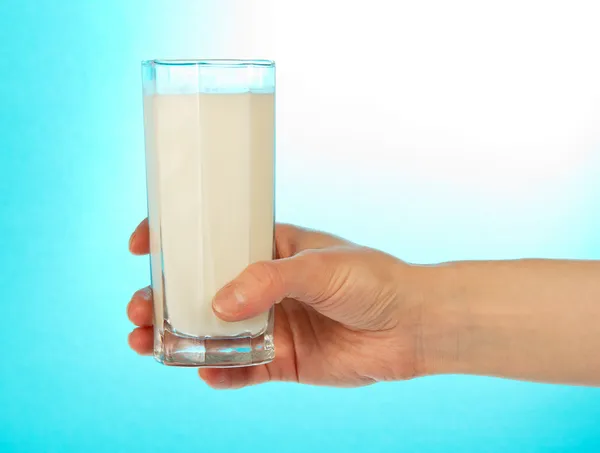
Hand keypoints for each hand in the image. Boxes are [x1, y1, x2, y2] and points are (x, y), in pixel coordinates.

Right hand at [127, 220, 424, 388]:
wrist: (413, 327)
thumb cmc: (374, 280)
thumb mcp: (321, 265)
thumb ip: (271, 280)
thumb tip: (220, 303)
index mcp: (271, 249)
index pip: (214, 240)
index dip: (176, 241)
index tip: (143, 245)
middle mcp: (264, 286)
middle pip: (202, 291)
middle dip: (164, 299)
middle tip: (139, 308)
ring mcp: (270, 324)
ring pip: (213, 332)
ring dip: (178, 337)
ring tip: (147, 342)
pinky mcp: (281, 360)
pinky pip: (241, 369)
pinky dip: (219, 372)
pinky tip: (202, 372)